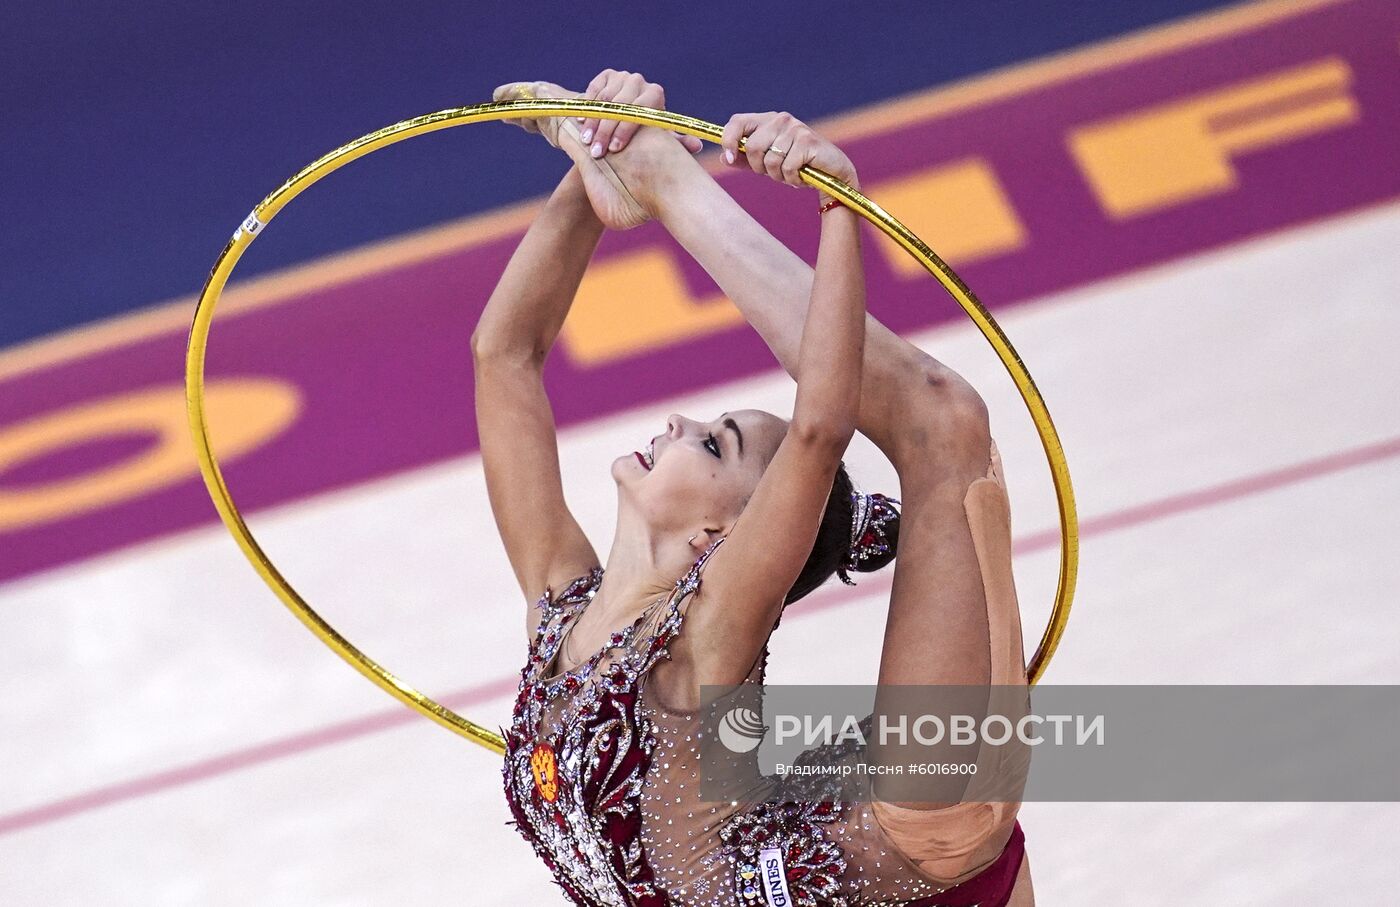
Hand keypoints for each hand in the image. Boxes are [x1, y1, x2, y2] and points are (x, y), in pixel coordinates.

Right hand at [576, 69, 704, 157]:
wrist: (618, 121)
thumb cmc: (641, 135)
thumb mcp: (657, 140)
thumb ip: (675, 143)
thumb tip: (698, 146)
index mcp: (655, 95)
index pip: (639, 111)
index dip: (625, 131)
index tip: (615, 149)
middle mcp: (640, 81)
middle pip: (620, 106)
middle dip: (606, 131)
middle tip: (596, 151)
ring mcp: (622, 76)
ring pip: (605, 99)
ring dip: (593, 122)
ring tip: (586, 141)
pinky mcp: (606, 75)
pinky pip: (594, 89)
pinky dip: (586, 105)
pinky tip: (580, 121)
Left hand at [719, 111, 857, 193]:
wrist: (832, 173)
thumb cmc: (798, 166)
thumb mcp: (767, 164)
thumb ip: (746, 160)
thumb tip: (724, 158)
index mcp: (767, 120)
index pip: (737, 121)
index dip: (728, 140)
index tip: (730, 158)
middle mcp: (780, 119)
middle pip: (752, 147)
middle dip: (759, 168)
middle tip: (775, 173)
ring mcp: (795, 128)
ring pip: (770, 160)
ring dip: (779, 176)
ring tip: (791, 175)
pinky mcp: (807, 141)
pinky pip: (787, 167)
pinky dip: (792, 179)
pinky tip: (802, 176)